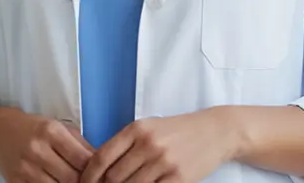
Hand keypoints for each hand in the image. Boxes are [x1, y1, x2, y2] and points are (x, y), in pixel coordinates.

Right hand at [0, 108, 94, 182]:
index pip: (82, 159)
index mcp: (52, 132)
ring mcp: (26, 169)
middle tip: (91, 182)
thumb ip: (80, 144)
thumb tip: (102, 161)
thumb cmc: (34, 129)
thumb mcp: (58, 127)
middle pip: (71, 178)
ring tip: (74, 182)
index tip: (101, 174)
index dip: (95, 171)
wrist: (0, 133)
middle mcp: (38, 150)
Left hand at [81, 109, 235, 182]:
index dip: (88, 176)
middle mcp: (148, 144)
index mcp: (137, 129)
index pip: (102, 156)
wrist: (214, 131)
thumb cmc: (178, 130)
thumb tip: (99, 168)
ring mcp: (163, 162)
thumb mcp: (149, 127)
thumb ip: (126, 144)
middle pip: (114, 177)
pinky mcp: (178, 178)